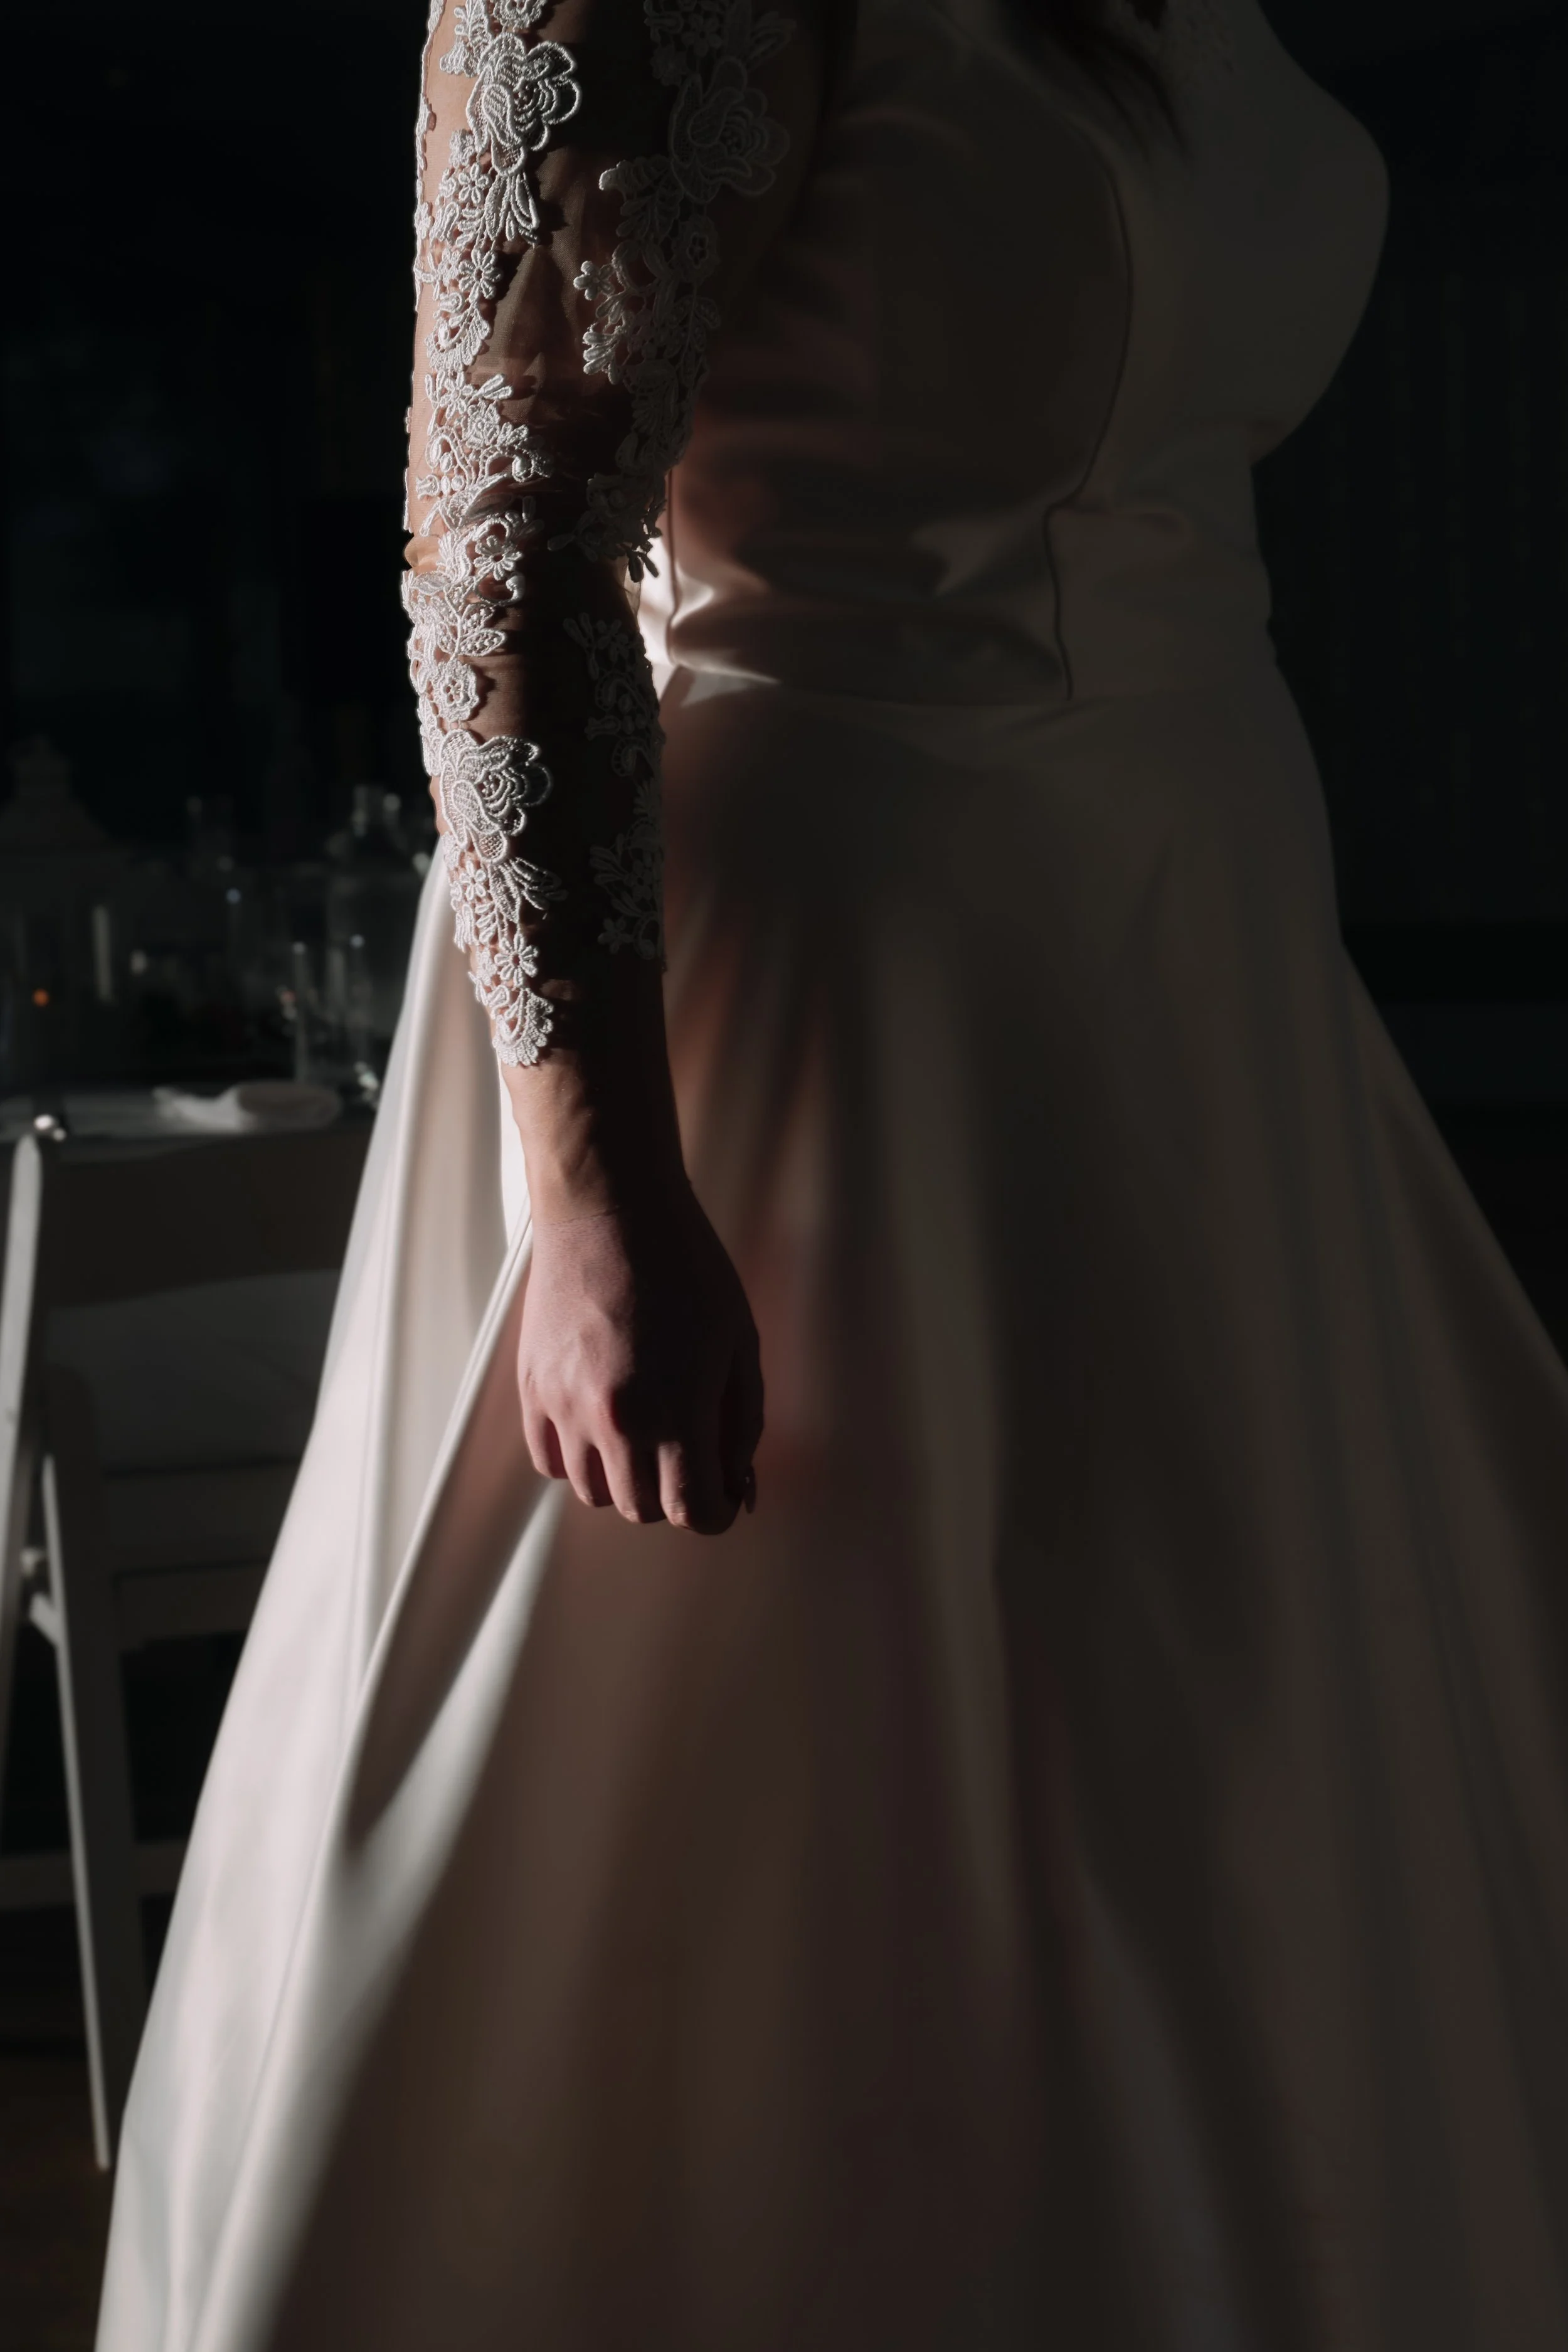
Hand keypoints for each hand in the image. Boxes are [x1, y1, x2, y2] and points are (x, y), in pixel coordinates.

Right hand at [518, 1183, 763, 1534]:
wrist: (609, 1209)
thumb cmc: (686, 1267)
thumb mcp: (740, 1344)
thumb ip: (742, 1423)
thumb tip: (737, 1483)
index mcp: (675, 1412)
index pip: (692, 1512)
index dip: (715, 1511)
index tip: (722, 1493)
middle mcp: (614, 1422)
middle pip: (643, 1509)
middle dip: (674, 1493)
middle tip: (689, 1453)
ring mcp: (565, 1408)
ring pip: (594, 1493)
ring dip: (625, 1479)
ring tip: (644, 1432)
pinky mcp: (532, 1389)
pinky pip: (550, 1461)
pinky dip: (578, 1459)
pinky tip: (600, 1423)